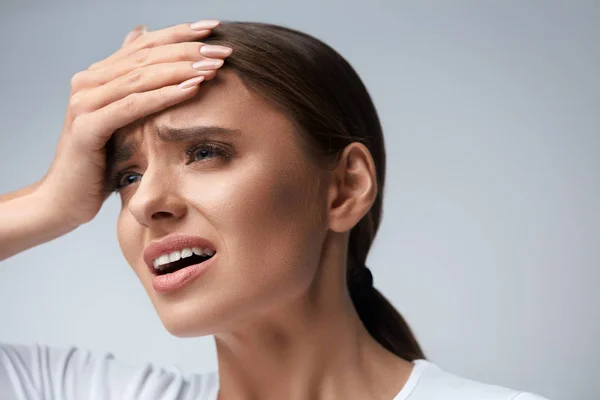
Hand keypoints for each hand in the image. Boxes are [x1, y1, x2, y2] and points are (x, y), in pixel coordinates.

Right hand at [35, 20, 230, 228]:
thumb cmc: (101, 162)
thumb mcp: (122, 119)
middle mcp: (88, 82)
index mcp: (99, 76)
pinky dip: (164, 96)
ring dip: (181, 70)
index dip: (179, 33)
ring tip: (213, 66)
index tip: (214, 28)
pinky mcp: (87, 127)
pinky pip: (132, 106)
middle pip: (146, 56)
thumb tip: (140, 34)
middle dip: (187, 50)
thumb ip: (132, 81)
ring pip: (141, 77)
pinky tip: (192, 89)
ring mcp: (85, 102)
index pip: (145, 44)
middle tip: (223, 50)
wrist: (66, 199)